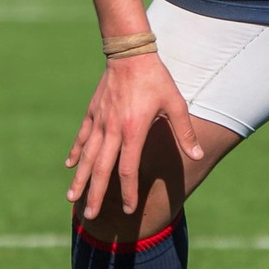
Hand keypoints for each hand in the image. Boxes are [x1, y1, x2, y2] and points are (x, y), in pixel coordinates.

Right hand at [64, 53, 204, 220]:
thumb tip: (198, 155)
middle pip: (101, 169)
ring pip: (87, 156)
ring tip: (71, 198)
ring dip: (79, 179)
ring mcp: (100, 121)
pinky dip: (76, 152)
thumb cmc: (156, 78)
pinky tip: (70, 165)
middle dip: (95, 194)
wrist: (130, 52)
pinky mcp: (93, 111)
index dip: (127, 191)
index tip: (127, 208)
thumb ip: (185, 132)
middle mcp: (113, 130)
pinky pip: (82, 137)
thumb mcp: (175, 103)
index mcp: (134, 130)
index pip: (127, 169)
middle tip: (90, 216)